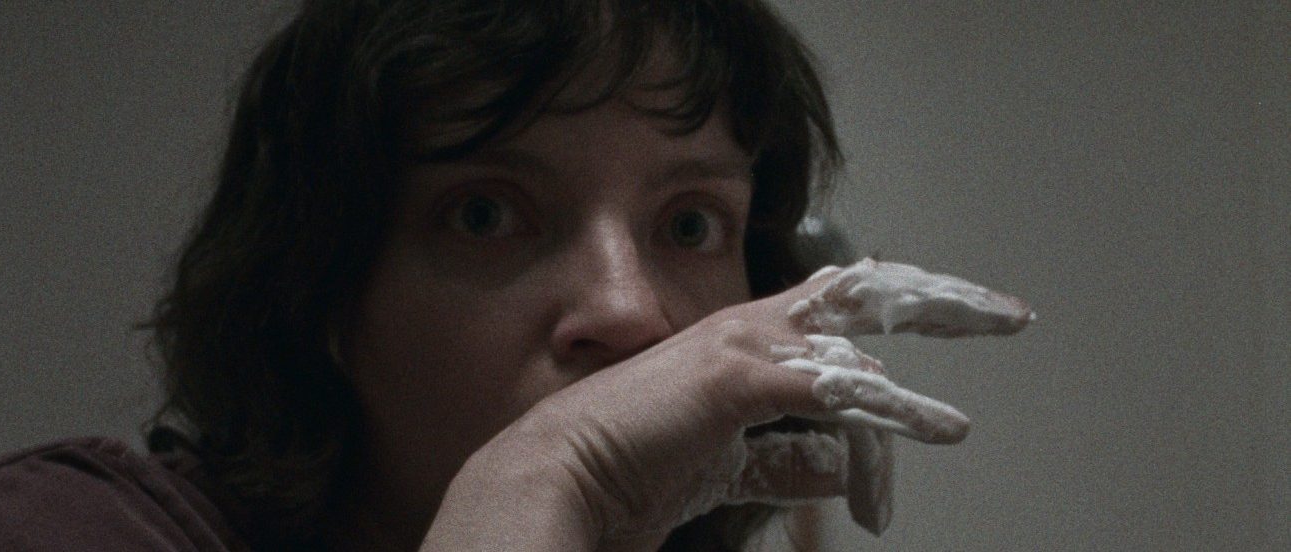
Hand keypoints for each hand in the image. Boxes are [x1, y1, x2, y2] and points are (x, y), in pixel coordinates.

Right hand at [423, 258, 1032, 549]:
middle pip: (864, 294)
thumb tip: (845, 465)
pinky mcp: (740, 380)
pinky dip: (895, 413)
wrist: (559, 477)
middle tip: (1008, 314)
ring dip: (914, 390)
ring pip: (860, 345)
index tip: (959, 319)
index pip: (840, 311)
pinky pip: (837, 394)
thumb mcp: (725, 466)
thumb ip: (785, 460)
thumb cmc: (630, 469)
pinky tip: (941, 428)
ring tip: (962, 409)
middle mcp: (750, 328)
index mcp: (744, 342)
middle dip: (938, 299)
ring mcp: (744, 348)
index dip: (901, 308)